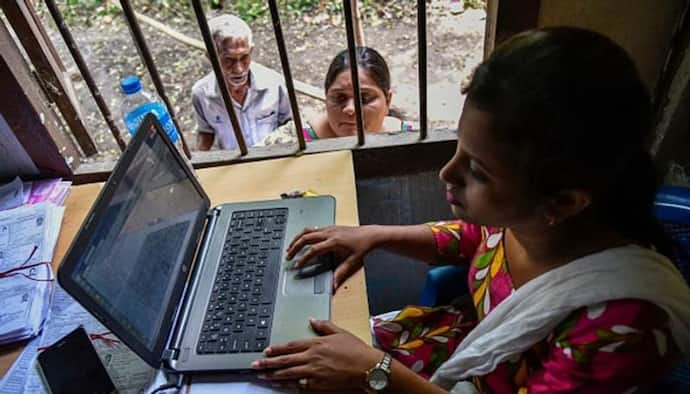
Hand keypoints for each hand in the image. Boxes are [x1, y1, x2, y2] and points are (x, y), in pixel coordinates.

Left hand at [252, 319, 382, 390]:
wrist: (367, 368)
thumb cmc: (355, 350)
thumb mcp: (340, 332)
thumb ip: (323, 326)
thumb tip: (312, 319)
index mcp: (316, 343)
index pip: (291, 345)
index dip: (277, 348)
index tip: (266, 350)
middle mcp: (312, 357)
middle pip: (285, 360)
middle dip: (268, 363)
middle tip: (255, 365)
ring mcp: (314, 372)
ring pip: (289, 374)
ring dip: (274, 375)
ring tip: (263, 376)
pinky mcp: (318, 384)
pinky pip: (299, 385)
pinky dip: (288, 385)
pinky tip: (280, 385)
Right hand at [287, 226, 379, 289]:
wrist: (370, 234)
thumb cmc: (362, 247)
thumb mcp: (353, 262)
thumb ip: (341, 273)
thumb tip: (332, 285)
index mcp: (334, 242)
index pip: (313, 250)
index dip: (303, 259)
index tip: (296, 266)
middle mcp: (329, 233)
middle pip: (306, 238)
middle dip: (294, 247)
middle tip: (288, 257)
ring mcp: (328, 229)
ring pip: (307, 231)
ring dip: (297, 239)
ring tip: (290, 247)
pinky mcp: (329, 227)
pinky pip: (312, 229)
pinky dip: (303, 234)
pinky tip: (301, 240)